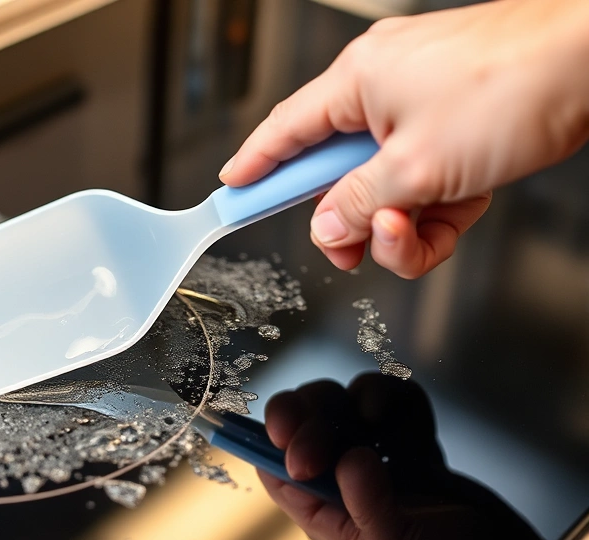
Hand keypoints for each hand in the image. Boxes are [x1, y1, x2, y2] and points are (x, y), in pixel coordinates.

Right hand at [219, 0, 588, 277]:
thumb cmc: (512, 88)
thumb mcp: (416, 168)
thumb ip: (358, 204)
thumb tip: (324, 227)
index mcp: (358, 83)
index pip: (284, 132)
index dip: (255, 167)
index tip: (233, 191)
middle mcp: (384, 87)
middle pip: (339, 170)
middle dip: (352, 218)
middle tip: (353, 251)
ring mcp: (424, 104)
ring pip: (387, 182)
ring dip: (403, 220)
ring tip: (425, 229)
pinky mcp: (459, 121)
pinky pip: (427, 176)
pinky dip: (438, 205)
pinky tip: (459, 210)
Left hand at [258, 374, 545, 539]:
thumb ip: (366, 505)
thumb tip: (350, 458)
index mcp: (318, 506)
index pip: (272, 461)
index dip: (270, 440)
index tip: (284, 432)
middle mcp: (336, 476)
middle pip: (300, 421)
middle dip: (310, 412)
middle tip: (330, 426)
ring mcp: (372, 451)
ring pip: (339, 400)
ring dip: (356, 398)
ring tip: (376, 418)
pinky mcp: (406, 436)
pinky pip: (390, 398)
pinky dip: (396, 397)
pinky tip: (412, 423)